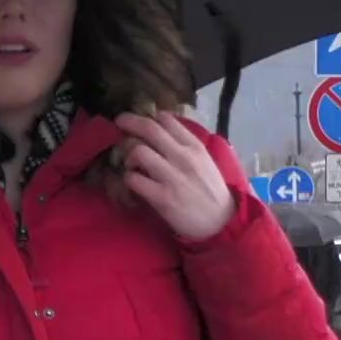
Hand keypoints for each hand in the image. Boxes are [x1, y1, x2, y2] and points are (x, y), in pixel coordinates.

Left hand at [116, 111, 235, 241]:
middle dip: (129, 121)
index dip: (148, 117)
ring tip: (131, 164)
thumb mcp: (204, 160)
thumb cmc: (210, 190)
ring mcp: (172, 177)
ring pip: (138, 152)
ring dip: (128, 155)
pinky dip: (128, 179)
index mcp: (194, 146)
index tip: (139, 121)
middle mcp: (183, 157)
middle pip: (149, 129)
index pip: (166, 119)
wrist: (220, 222)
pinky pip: (134, 179)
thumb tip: (161, 130)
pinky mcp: (162, 197)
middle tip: (120, 123)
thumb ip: (184, 145)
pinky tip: (133, 183)